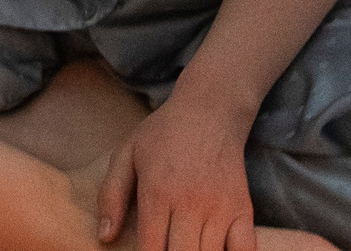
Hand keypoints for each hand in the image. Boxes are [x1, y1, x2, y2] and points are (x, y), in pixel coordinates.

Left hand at [96, 85, 260, 250]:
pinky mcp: (243, 210)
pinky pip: (245, 250)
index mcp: (157, 192)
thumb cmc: (163, 135)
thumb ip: (110, 196)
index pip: (150, 247)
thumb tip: (104, 237)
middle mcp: (190, 203)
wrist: (210, 113)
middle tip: (164, 250)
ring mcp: (220, 209)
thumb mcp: (126, 154)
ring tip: (183, 248)